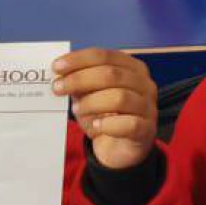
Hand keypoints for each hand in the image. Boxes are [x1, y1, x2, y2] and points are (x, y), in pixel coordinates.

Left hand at [52, 49, 158, 169]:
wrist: (120, 148)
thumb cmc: (105, 116)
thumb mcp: (90, 96)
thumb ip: (79, 83)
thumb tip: (60, 74)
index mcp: (132, 68)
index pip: (105, 56)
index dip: (79, 59)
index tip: (57, 67)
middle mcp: (144, 84)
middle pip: (111, 74)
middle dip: (80, 79)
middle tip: (58, 88)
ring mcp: (148, 107)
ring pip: (119, 98)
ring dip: (92, 103)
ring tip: (76, 109)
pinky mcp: (147, 130)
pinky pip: (128, 124)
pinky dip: (108, 124)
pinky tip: (95, 126)